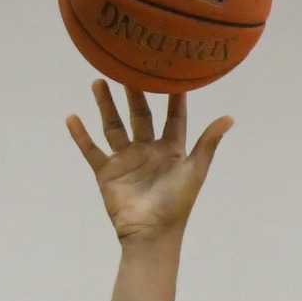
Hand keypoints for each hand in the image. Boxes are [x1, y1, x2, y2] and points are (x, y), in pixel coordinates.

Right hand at [67, 82, 231, 243]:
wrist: (152, 234)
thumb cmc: (177, 204)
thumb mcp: (195, 170)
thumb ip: (208, 143)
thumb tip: (230, 117)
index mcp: (171, 150)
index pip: (173, 116)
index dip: (173, 96)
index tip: (171, 70)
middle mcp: (147, 151)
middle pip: (139, 115)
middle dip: (134, 93)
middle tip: (128, 67)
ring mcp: (125, 161)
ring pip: (113, 126)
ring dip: (106, 105)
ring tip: (99, 81)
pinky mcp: (106, 173)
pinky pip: (91, 150)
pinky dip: (81, 135)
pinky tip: (71, 117)